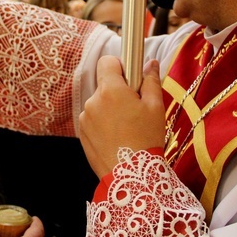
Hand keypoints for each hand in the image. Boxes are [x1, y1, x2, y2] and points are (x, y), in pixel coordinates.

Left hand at [79, 57, 165, 176]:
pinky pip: (93, 119)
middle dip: (118, 91)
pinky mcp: (81, 133)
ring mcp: (85, 118)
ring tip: (127, 128)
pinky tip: (117, 138)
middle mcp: (93, 101)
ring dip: (110, 109)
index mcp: (110, 90)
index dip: (120, 66)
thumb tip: (150, 63)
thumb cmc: (146, 138)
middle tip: (135, 109)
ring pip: (99, 103)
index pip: (107, 61)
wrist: (131, 175)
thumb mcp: (155, 107)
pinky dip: (103, 123)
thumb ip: (151, 80)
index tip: (130, 78)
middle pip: (105, 85)